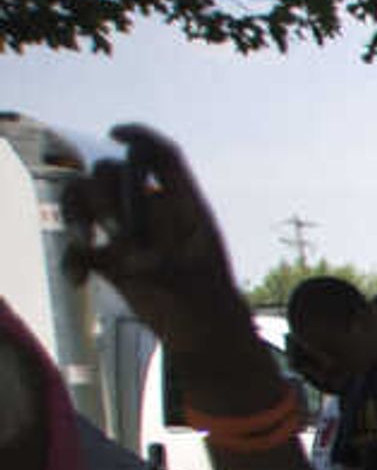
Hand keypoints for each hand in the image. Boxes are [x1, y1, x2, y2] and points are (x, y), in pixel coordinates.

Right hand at [60, 126, 262, 372]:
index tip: (115, 133)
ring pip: (87, 199)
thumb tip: (127, 252)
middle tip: (120, 232)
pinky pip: (78, 246)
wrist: (205, 336)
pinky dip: (72, 258)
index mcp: (184, 206)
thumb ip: (163, 260)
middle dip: (106, 196)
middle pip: (112, 175)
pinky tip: (78, 278)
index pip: (161, 157)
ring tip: (87, 244)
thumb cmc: (212, 304)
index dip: (139, 137)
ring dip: (78, 214)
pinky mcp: (110, 260)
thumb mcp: (195, 280)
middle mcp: (152, 213)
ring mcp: (128, 234)